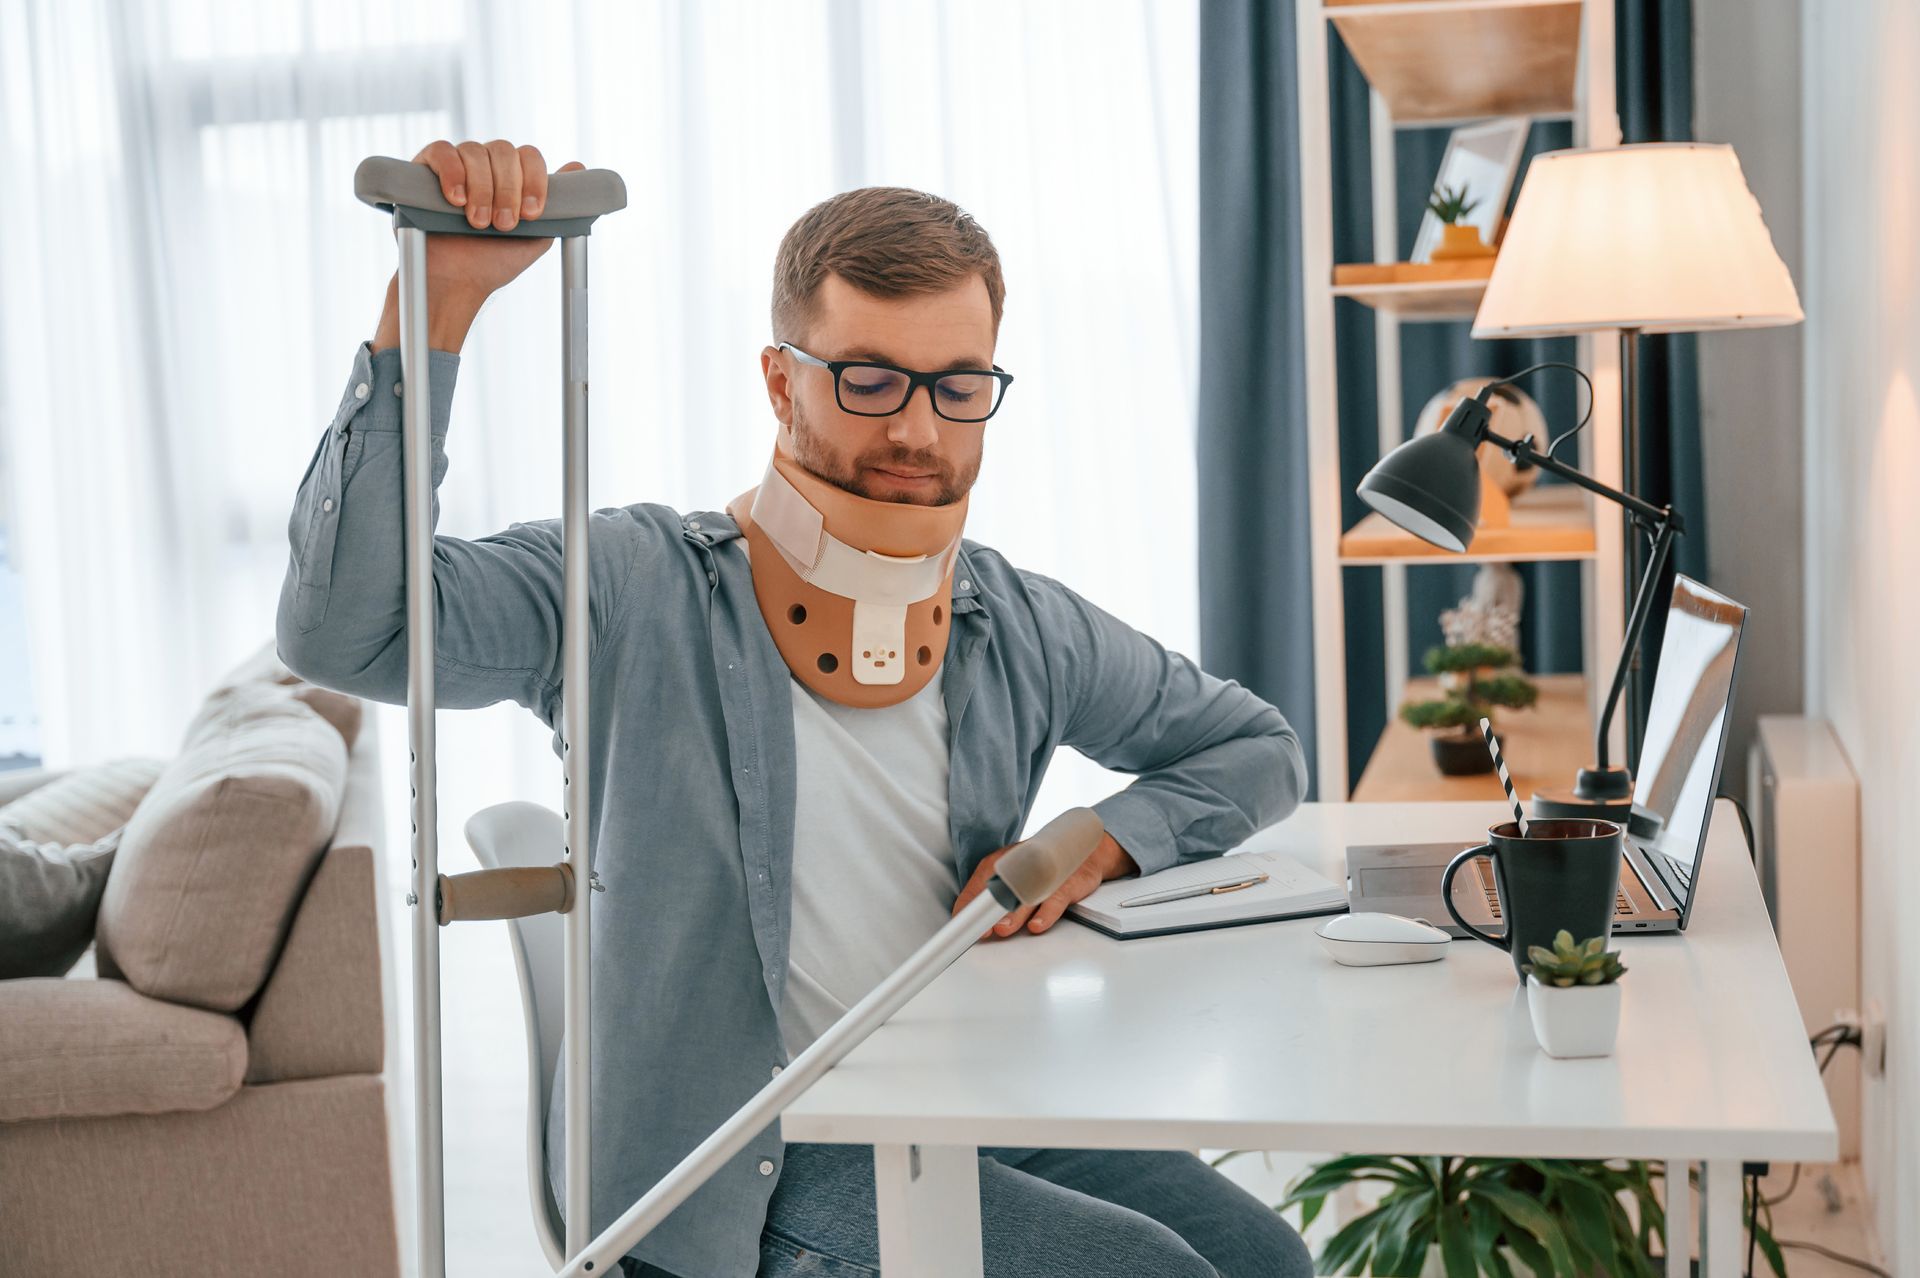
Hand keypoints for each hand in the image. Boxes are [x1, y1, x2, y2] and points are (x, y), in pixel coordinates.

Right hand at [372, 139, 585, 352]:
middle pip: (504, 150)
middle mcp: (485, 166)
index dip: (534, 181)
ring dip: (482, 188)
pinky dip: (452, 173)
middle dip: (508, 189)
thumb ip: (558, 205)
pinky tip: (456, 200)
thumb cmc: (493, 262)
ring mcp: (456, 165)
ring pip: (475, 151)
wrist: (454, 282)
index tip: (532, 214)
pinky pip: (441, 152)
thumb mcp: (537, 236)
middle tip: (503, 225)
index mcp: (511, 177)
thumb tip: (578, 168)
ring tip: (477, 222)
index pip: (529, 156)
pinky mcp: (425, 168)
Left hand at [951, 832, 1138, 940]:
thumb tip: (972, 921)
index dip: (967, 908)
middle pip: (999, 892)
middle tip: (978, 931)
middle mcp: (1020, 867)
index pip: (976, 887)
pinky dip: (1045, 914)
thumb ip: (994, 897)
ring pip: (1025, 897)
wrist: (1086, 852)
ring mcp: (1044, 875)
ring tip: (1002, 929)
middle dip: (987, 912)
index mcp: (1001, 864)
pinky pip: (1054, 900)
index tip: (960, 928)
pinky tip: (1036, 926)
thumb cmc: (1043, 867)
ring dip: (1013, 915)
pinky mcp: (1066, 884)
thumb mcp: (1014, 875)